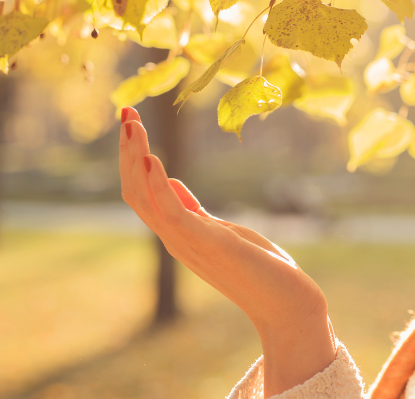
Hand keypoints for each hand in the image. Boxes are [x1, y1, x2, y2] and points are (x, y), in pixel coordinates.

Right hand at [118, 106, 335, 394]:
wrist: (287, 303)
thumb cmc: (260, 268)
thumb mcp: (222, 230)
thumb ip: (193, 210)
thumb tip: (171, 183)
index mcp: (179, 232)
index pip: (141, 192)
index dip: (133, 158)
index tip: (132, 122)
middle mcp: (175, 238)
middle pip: (134, 191)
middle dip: (127, 150)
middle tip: (126, 111)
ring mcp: (187, 242)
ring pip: (143, 198)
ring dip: (135, 158)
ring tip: (133, 124)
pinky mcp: (206, 243)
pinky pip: (170, 212)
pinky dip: (157, 185)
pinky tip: (153, 158)